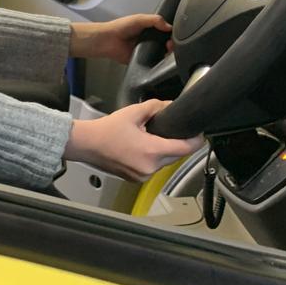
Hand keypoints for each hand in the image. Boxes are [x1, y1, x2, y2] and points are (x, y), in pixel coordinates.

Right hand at [64, 100, 203, 180]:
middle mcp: (150, 168)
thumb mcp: (132, 113)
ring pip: (164, 163)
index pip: (185, 149)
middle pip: (176, 156)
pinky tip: (142, 148)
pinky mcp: (136, 179)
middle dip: (177, 144)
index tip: (199, 134)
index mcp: (151, 151)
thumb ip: (155, 107)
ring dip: (163, 152)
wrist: (86, 145)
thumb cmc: (105, 130)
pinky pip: (153, 168)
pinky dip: (152, 159)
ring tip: (151, 138)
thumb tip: (170, 105)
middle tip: (172, 130)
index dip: (195, 140)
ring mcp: (143, 176)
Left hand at [69, 13, 171, 63]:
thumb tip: (170, 27)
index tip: (175, 36)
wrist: (108, 40)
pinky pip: (153, 63)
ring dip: (167, 53)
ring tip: (167, 51)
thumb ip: (155, 20)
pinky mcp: (143, 61)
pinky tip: (162, 60)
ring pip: (162, 53)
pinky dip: (159, 62)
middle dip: (171, 44)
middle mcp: (149, 40)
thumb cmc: (120, 27)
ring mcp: (146, 51)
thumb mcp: (139, 19)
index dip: (172, 34)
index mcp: (149, 29)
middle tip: (170, 45)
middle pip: (166, 43)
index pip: (165, 31)